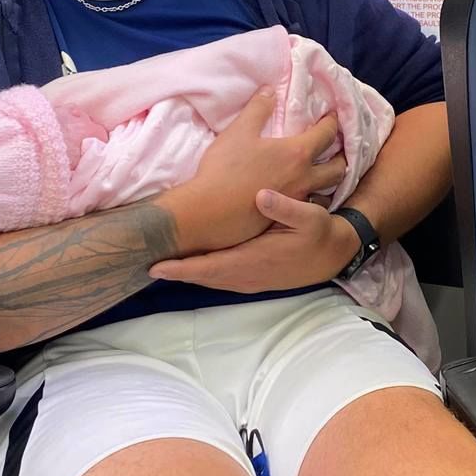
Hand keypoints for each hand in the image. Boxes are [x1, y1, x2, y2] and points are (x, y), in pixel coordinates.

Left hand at [150, 189, 359, 291]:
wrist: (332, 256)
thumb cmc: (319, 235)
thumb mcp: (310, 218)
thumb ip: (285, 207)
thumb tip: (260, 196)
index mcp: (254, 260)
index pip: (210, 267)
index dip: (182, 268)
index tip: (155, 266)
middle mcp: (245, 274)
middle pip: (201, 276)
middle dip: (173, 271)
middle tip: (142, 261)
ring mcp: (246, 279)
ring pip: (207, 278)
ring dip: (183, 272)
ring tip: (156, 260)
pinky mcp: (248, 277)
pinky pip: (215, 276)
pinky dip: (197, 271)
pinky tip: (186, 260)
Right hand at [159, 89, 343, 255]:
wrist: (209, 212)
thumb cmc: (224, 168)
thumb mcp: (239, 131)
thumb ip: (258, 108)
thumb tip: (270, 90)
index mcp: (297, 154)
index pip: (326, 134)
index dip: (332, 122)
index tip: (332, 115)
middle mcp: (304, 178)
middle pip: (337, 168)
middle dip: (342, 156)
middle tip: (339, 148)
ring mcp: (296, 201)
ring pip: (326, 190)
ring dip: (331, 179)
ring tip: (325, 171)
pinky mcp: (285, 217)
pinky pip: (309, 205)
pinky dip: (313, 196)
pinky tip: (302, 192)